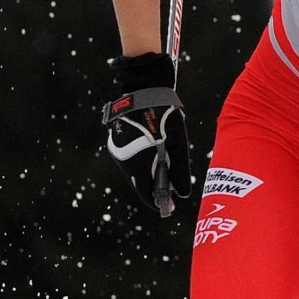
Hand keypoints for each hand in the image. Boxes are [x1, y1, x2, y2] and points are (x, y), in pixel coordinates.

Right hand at [102, 52, 190, 216]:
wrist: (143, 89)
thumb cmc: (164, 116)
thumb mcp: (177, 143)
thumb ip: (179, 170)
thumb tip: (181, 194)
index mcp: (138, 164)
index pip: (146, 193)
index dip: (158, 202)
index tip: (168, 208)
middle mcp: (124, 161)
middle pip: (140, 183)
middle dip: (155, 188)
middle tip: (170, 191)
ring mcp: (118, 151)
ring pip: (135, 172)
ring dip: (148, 174)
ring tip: (165, 170)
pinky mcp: (116, 142)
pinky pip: (130, 160)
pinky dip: (142, 163)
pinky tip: (154, 156)